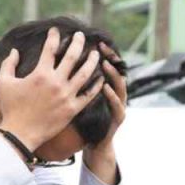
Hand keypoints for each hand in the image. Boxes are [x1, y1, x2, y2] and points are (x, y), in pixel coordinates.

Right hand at [0, 28, 103, 150]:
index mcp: (40, 74)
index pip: (50, 49)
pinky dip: (96, 86)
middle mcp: (56, 82)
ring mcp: (66, 96)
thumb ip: (8, 64)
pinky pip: (89, 95)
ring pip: (84, 74)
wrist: (20, 134)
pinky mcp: (72, 109)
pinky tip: (101, 78)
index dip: (53, 37)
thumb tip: (14, 51)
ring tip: (96, 53)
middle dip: (78, 43)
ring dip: (92, 61)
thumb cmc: (10, 108)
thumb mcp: (4, 82)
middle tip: (81, 35)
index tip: (56, 30)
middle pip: (72, 57)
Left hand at [84, 43, 127, 183]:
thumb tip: (64, 64)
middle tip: (101, 46)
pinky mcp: (117, 117)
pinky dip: (112, 97)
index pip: (105, 66)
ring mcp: (117, 105)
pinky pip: (117, 106)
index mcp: (103, 87)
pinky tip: (105, 88)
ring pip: (119, 86)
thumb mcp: (84, 99)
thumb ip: (80, 82)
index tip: (93, 40)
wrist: (97, 143)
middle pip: (115, 70)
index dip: (102, 53)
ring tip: (105, 63)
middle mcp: (114, 93)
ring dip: (112, 74)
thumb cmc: (88, 121)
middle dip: (110, 57)